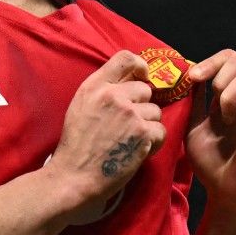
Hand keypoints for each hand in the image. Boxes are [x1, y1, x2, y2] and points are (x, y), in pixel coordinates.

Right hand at [43, 51, 166, 215]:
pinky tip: (137, 151)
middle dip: (142, 107)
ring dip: (148, 127)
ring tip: (130, 141)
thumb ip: (103, 91)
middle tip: (128, 126)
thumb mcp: (81, 107)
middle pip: (145, 89)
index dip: (140, 66)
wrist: (74, 176)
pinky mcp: (143, 132)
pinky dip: (153, 143)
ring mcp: (130, 113)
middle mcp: (113, 95)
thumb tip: (130, 82)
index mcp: (95, 86)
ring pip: (155, 112)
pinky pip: (160, 131)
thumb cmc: (76, 146)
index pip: (126, 58)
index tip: (143, 78)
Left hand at [184, 49, 235, 213]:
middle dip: (220, 73)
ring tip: (225, 118)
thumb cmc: (211, 162)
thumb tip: (188, 76)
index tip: (192, 77)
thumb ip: (194, 102)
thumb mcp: (193, 126)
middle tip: (212, 98)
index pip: (227, 60)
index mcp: (227, 97)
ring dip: (231, 94)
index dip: (211, 62)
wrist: (224, 190)